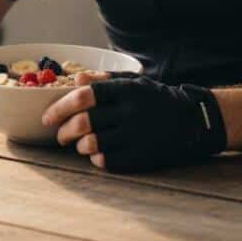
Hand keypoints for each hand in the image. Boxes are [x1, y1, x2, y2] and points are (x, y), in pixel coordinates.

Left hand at [42, 73, 226, 172]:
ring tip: (80, 145)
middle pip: (85, 123)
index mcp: (125, 90)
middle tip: (60, 136)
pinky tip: (97, 155)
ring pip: (94, 144)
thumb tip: (75, 80)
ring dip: (80, 146)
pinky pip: (109, 161)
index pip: (84, 97)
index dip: (60, 107)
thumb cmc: (155, 97)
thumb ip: (103, 79)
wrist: (193, 119)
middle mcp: (130, 111)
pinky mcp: (143, 155)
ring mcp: (137, 135)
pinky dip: (96, 159)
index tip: (48, 117)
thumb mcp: (133, 81)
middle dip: (65, 131)